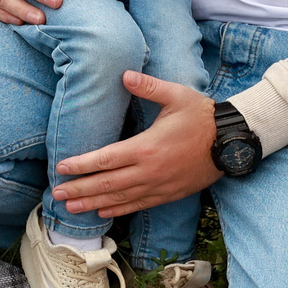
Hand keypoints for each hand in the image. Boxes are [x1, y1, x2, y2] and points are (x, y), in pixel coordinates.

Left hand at [52, 72, 217, 217]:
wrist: (230, 142)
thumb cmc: (202, 117)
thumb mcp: (177, 96)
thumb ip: (149, 87)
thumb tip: (125, 75)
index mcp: (146, 147)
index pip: (105, 159)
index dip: (81, 165)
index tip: (62, 167)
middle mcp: (148, 171)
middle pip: (106, 184)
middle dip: (79, 189)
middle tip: (56, 193)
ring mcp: (157, 186)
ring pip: (119, 199)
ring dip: (92, 204)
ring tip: (70, 208)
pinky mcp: (167, 194)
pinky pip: (138, 205)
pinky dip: (118, 210)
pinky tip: (102, 213)